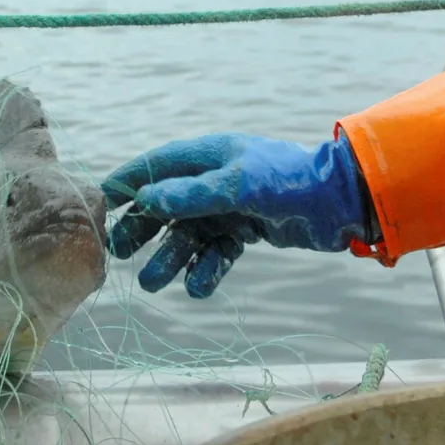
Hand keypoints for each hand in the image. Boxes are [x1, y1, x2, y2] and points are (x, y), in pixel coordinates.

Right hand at [100, 132, 373, 298]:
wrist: (344, 203)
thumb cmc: (289, 182)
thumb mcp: (237, 185)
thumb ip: (191, 194)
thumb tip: (145, 199)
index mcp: (206, 157)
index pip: (154, 167)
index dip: (127, 184)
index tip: (100, 204)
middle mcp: (211, 180)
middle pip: (163, 205)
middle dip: (142, 229)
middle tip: (119, 252)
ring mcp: (227, 207)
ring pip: (186, 235)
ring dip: (169, 258)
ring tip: (152, 283)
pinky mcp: (244, 231)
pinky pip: (214, 253)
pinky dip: (205, 270)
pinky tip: (198, 287)